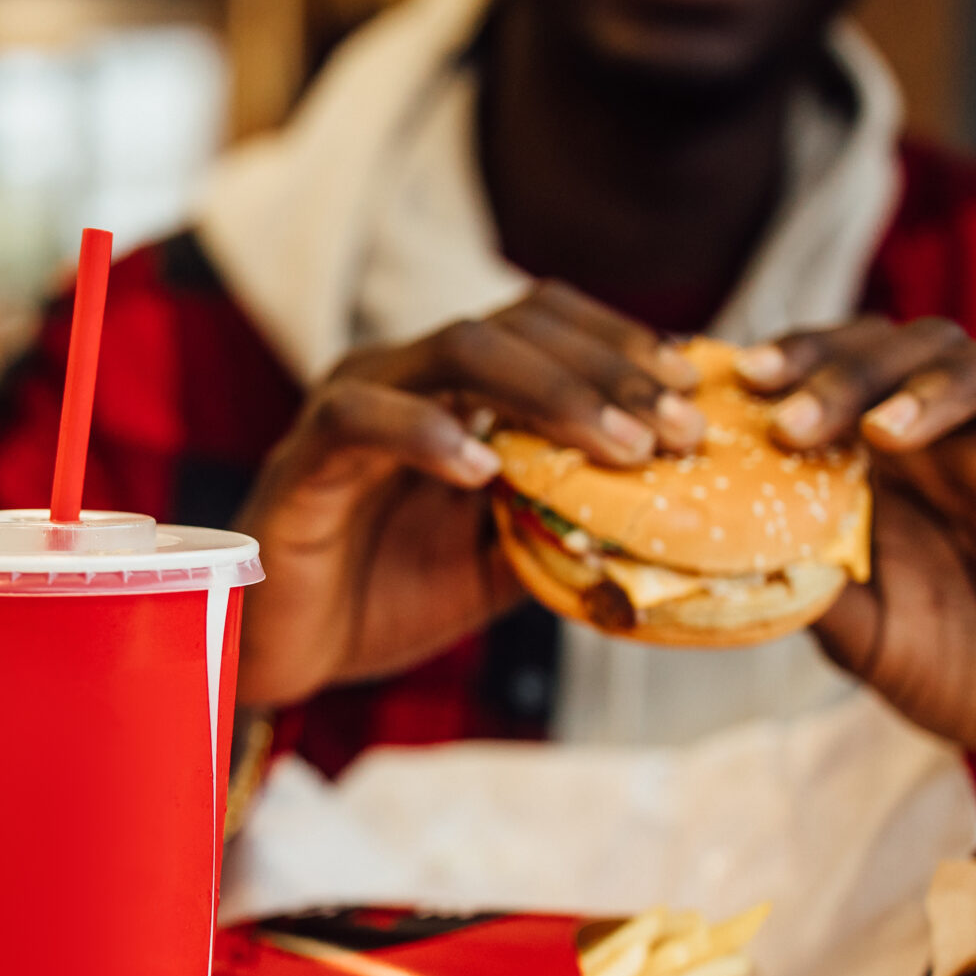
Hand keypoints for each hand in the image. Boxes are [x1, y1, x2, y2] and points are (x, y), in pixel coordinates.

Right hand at [236, 281, 703, 704]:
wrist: (281, 653)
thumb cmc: (382, 597)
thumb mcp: (501, 561)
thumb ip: (564, 522)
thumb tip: (669, 518)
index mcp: (448, 389)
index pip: (543, 322)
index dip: (622, 342)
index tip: (694, 392)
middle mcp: (402, 377)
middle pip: (514, 324)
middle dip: (609, 370)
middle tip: (677, 430)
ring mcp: (351, 406)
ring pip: (456, 352)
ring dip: (551, 392)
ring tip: (617, 447)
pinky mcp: (306, 456)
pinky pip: (365, 419)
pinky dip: (430, 433)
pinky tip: (486, 470)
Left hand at [740, 319, 975, 780]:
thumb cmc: (944, 662)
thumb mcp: (859, 631)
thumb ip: (808, 586)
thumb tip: (719, 559)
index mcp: (906, 451)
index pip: (861, 360)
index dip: (806, 354)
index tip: (742, 374)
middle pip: (930, 345)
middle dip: (855, 368)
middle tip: (793, 421)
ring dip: (951, 382)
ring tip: (886, 430)